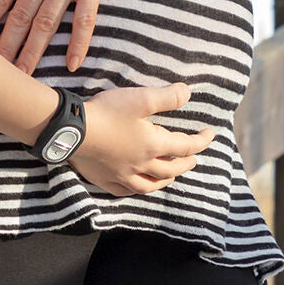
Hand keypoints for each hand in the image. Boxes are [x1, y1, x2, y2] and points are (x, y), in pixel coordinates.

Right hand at [72, 84, 213, 195]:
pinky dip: (136, 189)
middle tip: (194, 158)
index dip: (200, 141)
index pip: (184, 146)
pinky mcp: (106, 180)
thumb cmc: (108, 112)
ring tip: (172, 175)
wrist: (73, 131)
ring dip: (166, 180)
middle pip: (171, 169)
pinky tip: (137, 185)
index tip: (210, 134)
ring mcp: (123, 176)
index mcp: (153, 146)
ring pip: (150, 185)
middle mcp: (141, 165)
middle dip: (186, 163)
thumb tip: (189, 93)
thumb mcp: (140, 98)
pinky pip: (126, 191)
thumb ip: (167, 97)